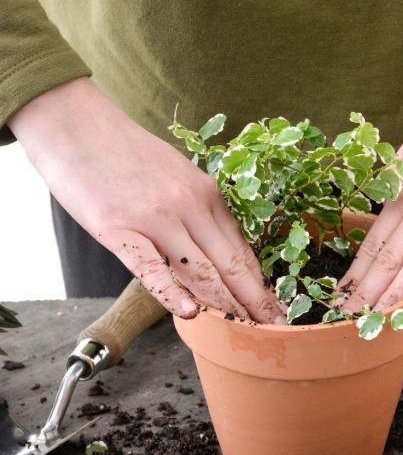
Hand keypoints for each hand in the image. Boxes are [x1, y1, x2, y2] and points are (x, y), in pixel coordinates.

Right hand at [8, 78, 283, 321]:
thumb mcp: (176, 174)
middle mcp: (189, 206)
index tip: (273, 305)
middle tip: (274, 328)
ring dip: (225, 304)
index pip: (240, 248)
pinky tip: (189, 313)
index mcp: (206, 193)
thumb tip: (213, 246)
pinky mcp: (119, 229)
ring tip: (246, 331)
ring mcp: (156, 218)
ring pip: (199, 269)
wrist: (77, 123)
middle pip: (229, 263)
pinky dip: (171, 292)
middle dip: (255, 300)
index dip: (258, 282)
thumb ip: (196, 209)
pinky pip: (150, 267)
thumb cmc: (126, 151)